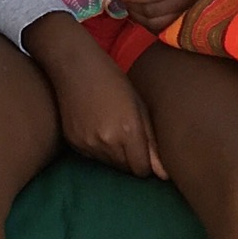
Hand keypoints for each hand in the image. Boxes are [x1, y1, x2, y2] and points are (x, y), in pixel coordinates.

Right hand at [25, 13, 166, 178]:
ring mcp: (88, 144)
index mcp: (128, 130)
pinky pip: (92, 157)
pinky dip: (97, 148)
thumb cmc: (111, 77)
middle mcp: (107, 142)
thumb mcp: (138, 102)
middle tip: (127, 134)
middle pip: (126, 169)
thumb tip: (164, 175)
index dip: (146, 162)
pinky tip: (96, 126)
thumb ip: (152, 140)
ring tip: (111, 128)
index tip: (144, 149)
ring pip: (109, 165)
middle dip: (130, 158)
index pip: (142, 169)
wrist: (73, 64)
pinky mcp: (74, 143)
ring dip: (114, 155)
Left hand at [112, 0, 237, 31]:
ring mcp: (190, 17)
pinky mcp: (188, 28)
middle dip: (131, 3)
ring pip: (155, 24)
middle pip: (151, 10)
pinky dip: (147, 23)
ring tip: (131, 2)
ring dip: (137, 15)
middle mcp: (189, 1)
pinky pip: (162, 31)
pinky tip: (143, 12)